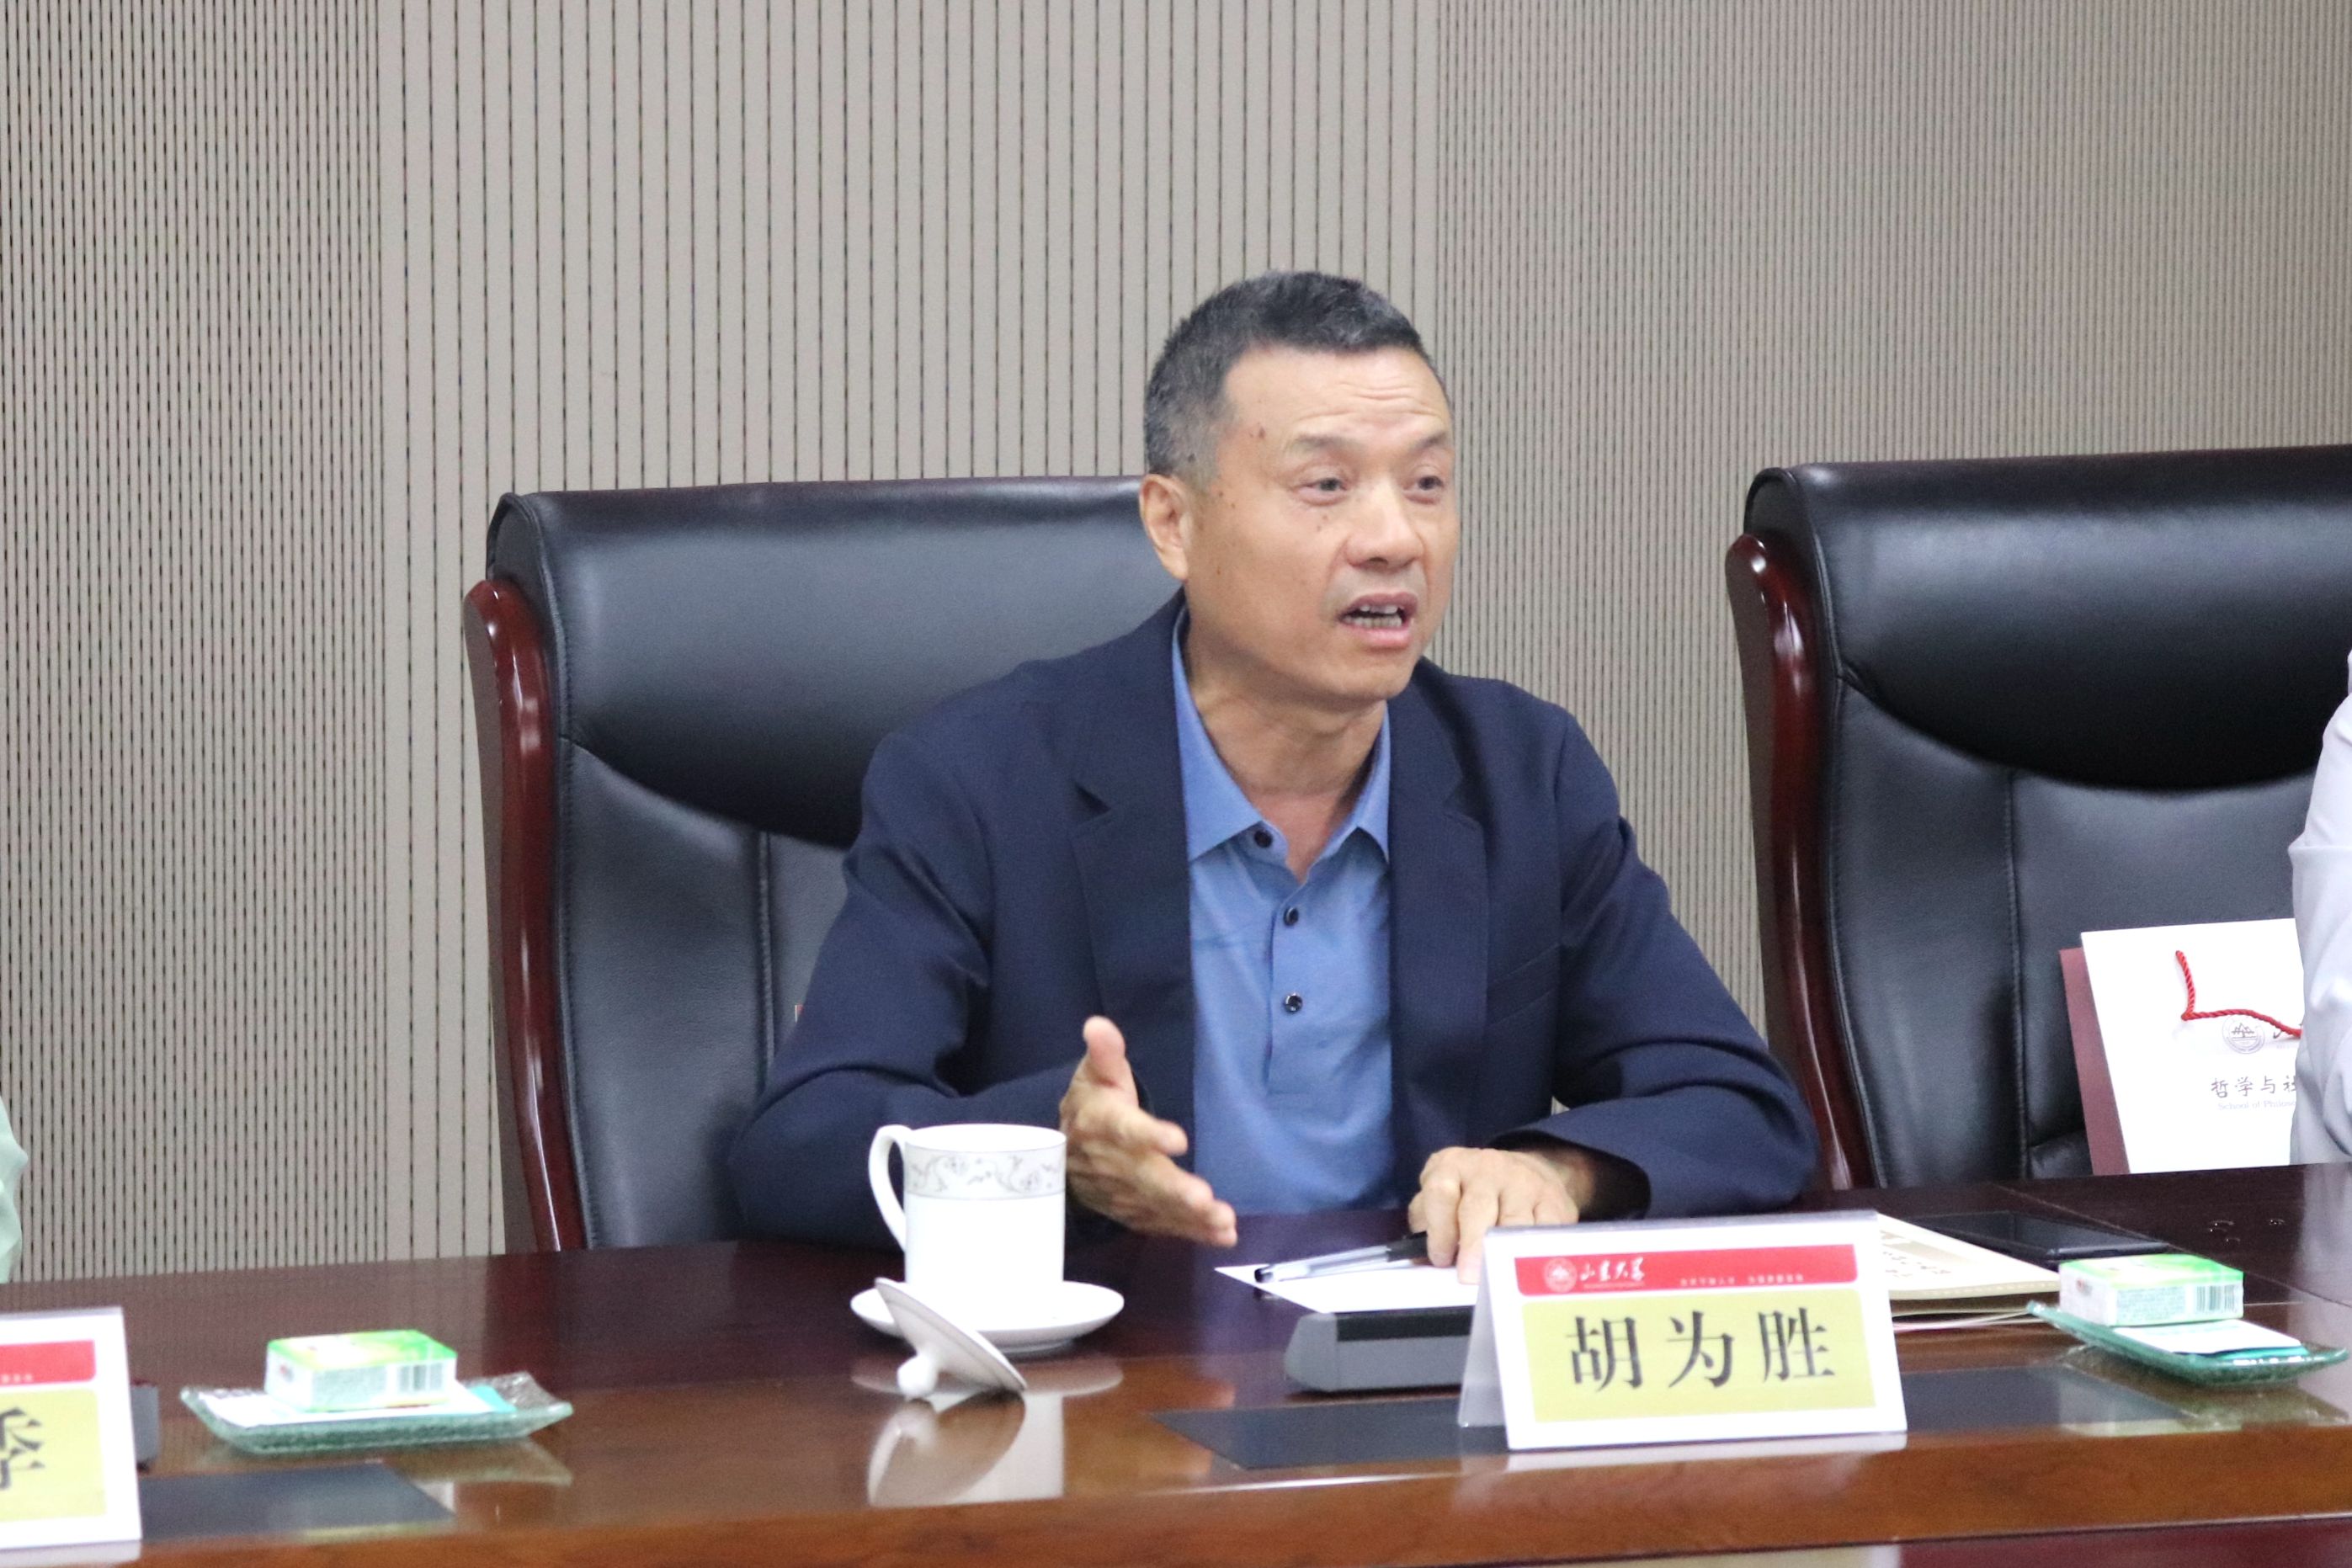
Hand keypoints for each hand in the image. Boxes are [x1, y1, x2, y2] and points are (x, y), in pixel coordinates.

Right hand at [1059, 1016, 1237, 1245]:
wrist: (1061, 1158)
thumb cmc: (1091, 1106)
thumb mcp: (1094, 1075)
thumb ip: (1104, 1054)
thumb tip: (1098, 1025)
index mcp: (1102, 1123)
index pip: (1125, 1129)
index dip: (1149, 1135)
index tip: (1178, 1139)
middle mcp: (1111, 1162)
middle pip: (1144, 1176)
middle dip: (1175, 1189)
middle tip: (1205, 1198)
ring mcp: (1122, 1193)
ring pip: (1156, 1206)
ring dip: (1189, 1216)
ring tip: (1223, 1221)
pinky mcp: (1134, 1213)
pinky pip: (1162, 1225)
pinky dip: (1191, 1232)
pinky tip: (1222, 1235)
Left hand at [1408, 1145, 1587, 1282]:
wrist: (1527, 1170)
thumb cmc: (1473, 1192)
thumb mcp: (1443, 1194)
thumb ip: (1426, 1222)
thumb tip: (1418, 1258)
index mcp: (1452, 1166)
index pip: (1440, 1193)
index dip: (1439, 1229)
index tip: (1441, 1258)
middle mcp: (1488, 1169)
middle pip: (1477, 1208)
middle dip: (1472, 1245)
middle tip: (1469, 1277)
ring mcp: (1524, 1182)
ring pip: (1514, 1222)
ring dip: (1504, 1253)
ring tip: (1496, 1278)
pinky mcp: (1554, 1200)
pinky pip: (1547, 1230)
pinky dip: (1537, 1252)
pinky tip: (1529, 1270)